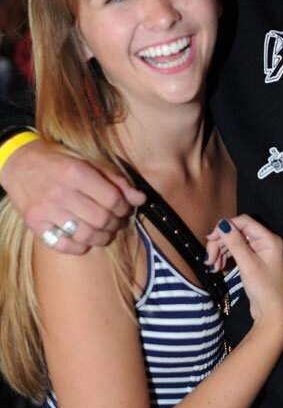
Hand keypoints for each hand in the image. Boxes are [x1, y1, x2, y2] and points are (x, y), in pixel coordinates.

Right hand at [0, 138, 144, 253]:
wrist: (17, 162)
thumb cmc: (57, 160)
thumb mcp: (86, 162)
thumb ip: (114, 180)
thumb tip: (140, 198)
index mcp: (75, 172)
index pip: (111, 199)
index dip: (124, 207)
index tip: (124, 208)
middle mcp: (60, 191)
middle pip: (101, 218)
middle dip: (115, 224)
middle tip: (116, 222)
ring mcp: (46, 210)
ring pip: (85, 235)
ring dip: (101, 238)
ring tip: (104, 233)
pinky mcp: (34, 224)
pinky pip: (62, 245)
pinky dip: (78, 247)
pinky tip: (84, 241)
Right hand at [206, 215, 282, 332]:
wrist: (274, 315)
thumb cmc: (265, 290)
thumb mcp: (248, 265)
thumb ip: (235, 243)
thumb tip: (222, 224)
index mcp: (268, 239)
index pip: (243, 222)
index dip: (225, 227)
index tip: (210, 239)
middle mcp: (265, 242)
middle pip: (236, 232)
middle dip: (220, 243)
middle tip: (209, 258)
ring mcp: (259, 252)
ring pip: (234, 243)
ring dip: (220, 252)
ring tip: (211, 266)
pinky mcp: (253, 261)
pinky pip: (236, 253)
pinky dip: (225, 258)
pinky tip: (217, 268)